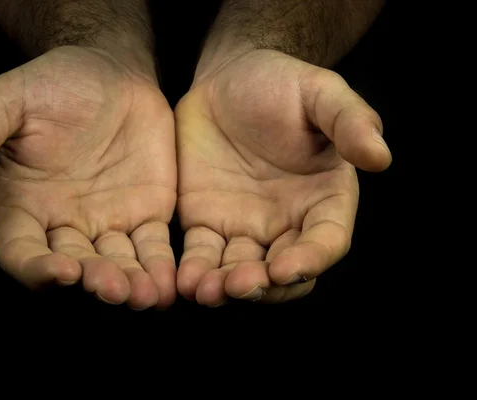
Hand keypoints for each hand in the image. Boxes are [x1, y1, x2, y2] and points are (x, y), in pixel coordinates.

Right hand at [0, 46, 176, 309]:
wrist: (107, 73)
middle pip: (76, 266)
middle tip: (114, 289)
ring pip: (118, 264)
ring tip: (146, 295)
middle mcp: (65, 224)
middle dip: (94, 281)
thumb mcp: (6, 100)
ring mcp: (108, 223)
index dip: (38, 269)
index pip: (22, 253)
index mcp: (24, 207)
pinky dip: (161, 266)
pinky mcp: (146, 214)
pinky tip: (169, 282)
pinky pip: (153, 247)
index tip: (62, 271)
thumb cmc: (50, 85)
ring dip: (131, 284)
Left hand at [175, 49, 390, 305]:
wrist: (227, 80)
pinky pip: (202, 255)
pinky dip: (194, 272)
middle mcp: (287, 222)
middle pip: (283, 272)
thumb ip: (351, 122)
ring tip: (207, 291)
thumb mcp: (321, 93)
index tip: (286, 268)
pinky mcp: (207, 223)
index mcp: (324, 198)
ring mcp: (245, 227)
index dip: (310, 259)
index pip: (325, 241)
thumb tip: (380, 156)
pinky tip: (184, 280)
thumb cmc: (282, 83)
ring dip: (225, 288)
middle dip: (264, 286)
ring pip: (240, 272)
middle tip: (241, 285)